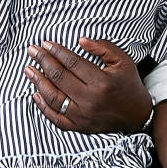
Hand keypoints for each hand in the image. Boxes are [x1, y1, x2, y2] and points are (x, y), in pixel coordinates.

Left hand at [25, 38, 149, 133]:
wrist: (137, 115)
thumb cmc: (129, 84)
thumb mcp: (123, 61)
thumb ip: (103, 48)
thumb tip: (80, 40)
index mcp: (102, 82)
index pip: (72, 63)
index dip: (57, 52)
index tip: (45, 44)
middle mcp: (91, 100)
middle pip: (59, 78)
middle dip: (43, 61)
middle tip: (32, 51)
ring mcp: (83, 116)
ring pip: (53, 98)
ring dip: (38, 82)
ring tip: (28, 69)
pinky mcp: (79, 127)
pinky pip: (56, 118)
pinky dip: (43, 107)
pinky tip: (35, 93)